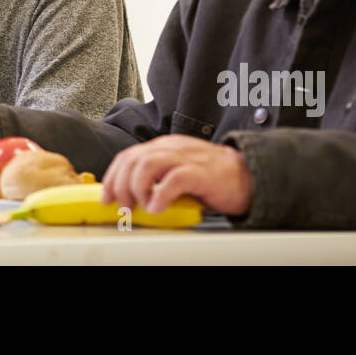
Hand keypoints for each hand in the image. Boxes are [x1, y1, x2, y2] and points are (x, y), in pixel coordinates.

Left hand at [101, 135, 253, 216]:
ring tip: (141, 206)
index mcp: (164, 147)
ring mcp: (186, 158)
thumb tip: (130, 198)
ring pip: (147, 164)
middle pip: (132, 160)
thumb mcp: (178, 172)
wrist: (248, 175)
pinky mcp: (200, 173)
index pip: (128, 156)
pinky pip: (173, 180)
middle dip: (120, 185)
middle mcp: (172, 148)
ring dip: (137, 188)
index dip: (112, 177)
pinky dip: (160, 195)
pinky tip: (157, 207)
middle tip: (123, 207)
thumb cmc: (212, 178)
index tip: (106, 197)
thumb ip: (157, 178)